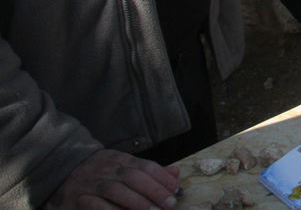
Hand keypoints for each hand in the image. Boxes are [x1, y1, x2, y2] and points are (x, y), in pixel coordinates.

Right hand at [45, 149, 179, 208]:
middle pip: (133, 178)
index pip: (146, 166)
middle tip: (169, 204)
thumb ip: (149, 171)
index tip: (177, 191)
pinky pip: (95, 206)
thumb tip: (176, 173)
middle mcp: (106, 169)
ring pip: (116, 191)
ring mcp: (91, 184)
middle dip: (154, 191)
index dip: (163, 179)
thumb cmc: (99, 171)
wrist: (59, 169)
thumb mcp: (123, 165)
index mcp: (120, 159)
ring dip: (136, 202)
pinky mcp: (77, 199)